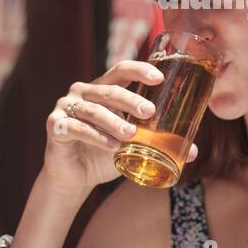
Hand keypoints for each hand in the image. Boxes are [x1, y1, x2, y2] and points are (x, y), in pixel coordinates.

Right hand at [41, 59, 196, 195]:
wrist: (74, 178)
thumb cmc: (105, 154)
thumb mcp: (133, 147)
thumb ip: (156, 143)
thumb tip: (193, 152)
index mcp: (102, 89)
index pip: (120, 70)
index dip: (139, 70)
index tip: (159, 77)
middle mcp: (83, 92)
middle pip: (108, 90)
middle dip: (131, 100)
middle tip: (150, 112)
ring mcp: (66, 107)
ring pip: (92, 110)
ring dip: (113, 122)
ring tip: (131, 135)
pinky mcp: (55, 126)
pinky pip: (76, 128)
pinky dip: (95, 137)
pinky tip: (111, 147)